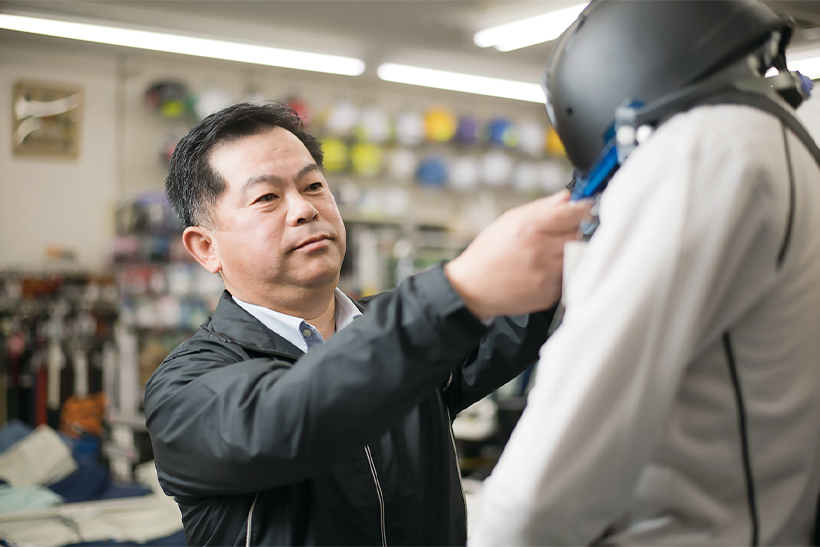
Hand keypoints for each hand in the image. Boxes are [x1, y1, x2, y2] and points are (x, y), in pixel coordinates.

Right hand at [444, 190, 591, 318]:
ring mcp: (545, 275)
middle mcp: (539, 252)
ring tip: (551, 252)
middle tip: (566, 231)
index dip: (584, 209)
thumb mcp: (508, 221)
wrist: (471, 288)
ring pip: (576, 257)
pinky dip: (561, 272)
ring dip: (570, 252)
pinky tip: (543, 270)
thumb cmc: (487, 254)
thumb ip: (541, 208)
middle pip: (578, 236)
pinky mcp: (548, 294)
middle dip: (577, 231)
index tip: (586, 208)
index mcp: (528, 229)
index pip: (572, 214)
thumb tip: (567, 198)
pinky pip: (567, 278)